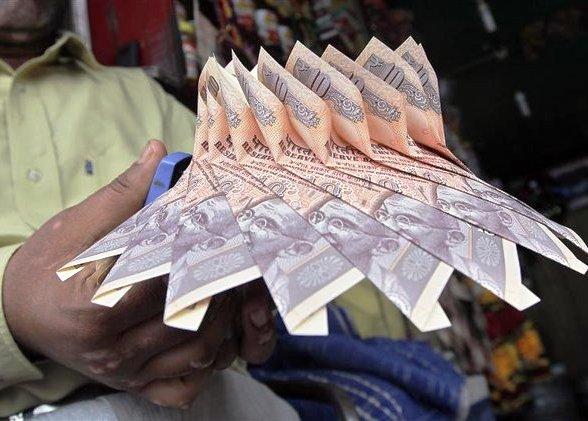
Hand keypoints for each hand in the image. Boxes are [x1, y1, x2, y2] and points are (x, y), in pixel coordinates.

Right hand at [2, 140, 273, 407]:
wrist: (17, 316)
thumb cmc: (43, 270)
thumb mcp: (75, 228)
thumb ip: (123, 195)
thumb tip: (157, 153)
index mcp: (92, 309)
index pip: (163, 284)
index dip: (197, 256)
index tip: (220, 234)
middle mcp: (111, 351)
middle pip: (188, 322)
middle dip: (222, 289)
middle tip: (240, 260)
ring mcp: (125, 374)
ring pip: (196, 355)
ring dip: (225, 323)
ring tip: (232, 290)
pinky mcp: (134, 386)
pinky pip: (183, 389)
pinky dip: (205, 366)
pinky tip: (213, 337)